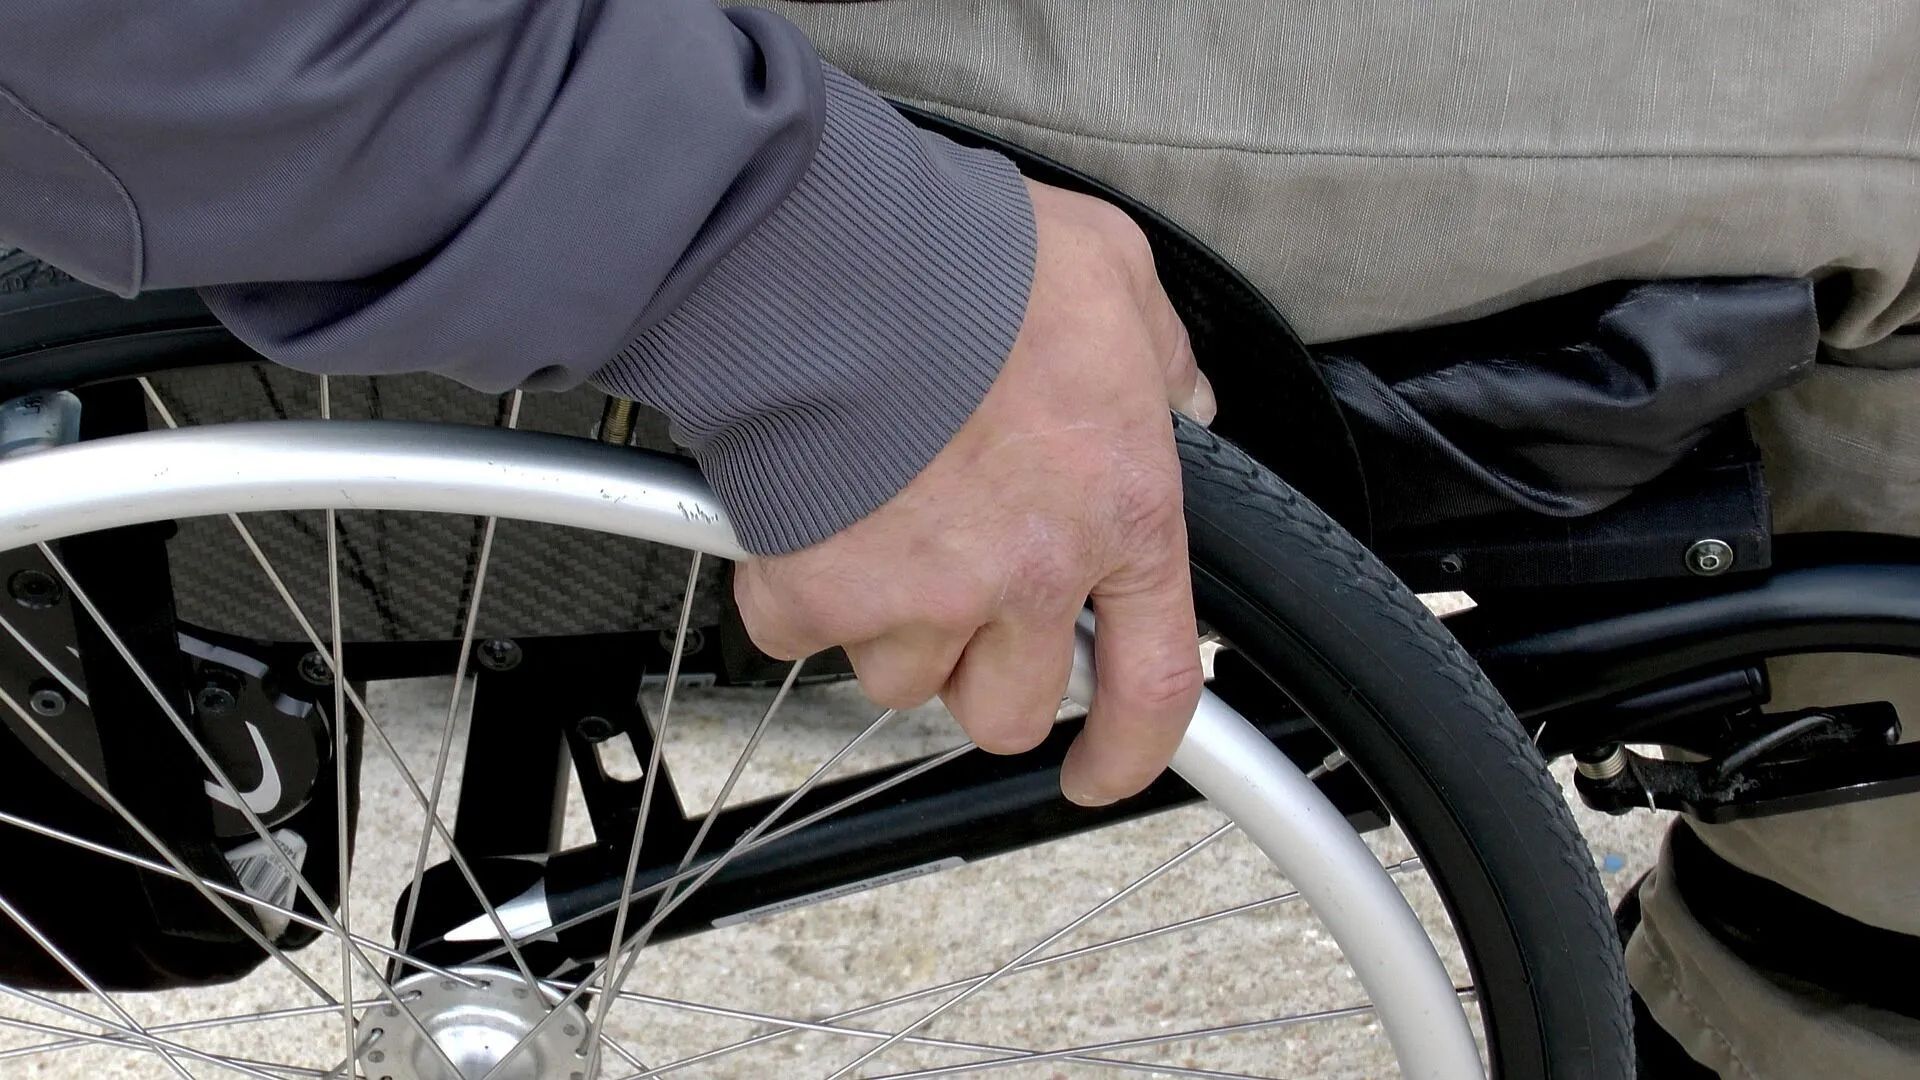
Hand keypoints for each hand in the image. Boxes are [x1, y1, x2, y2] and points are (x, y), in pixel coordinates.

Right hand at [735, 178, 1214, 804]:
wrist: (835, 259)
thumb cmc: (973, 262)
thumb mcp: (1114, 278)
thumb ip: (1159, 355)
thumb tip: (1180, 397)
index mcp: (1118, 512)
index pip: (1154, 681)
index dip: (1129, 750)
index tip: (1098, 771)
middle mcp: (1027, 577)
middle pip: (1008, 709)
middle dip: (982, 671)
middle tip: (956, 599)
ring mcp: (921, 596)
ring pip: (902, 679)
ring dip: (890, 626)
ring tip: (875, 527)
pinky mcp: (818, 593)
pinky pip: (801, 636)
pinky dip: (795, 591)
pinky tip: (805, 517)